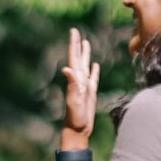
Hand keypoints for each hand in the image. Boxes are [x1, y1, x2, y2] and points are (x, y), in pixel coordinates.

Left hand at [60, 27, 99, 142]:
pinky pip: (93, 77)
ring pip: (85, 65)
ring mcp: (85, 86)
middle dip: (78, 45)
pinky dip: (94, 70)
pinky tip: (94, 64)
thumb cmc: (74, 117)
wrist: (78, 129)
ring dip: (85, 54)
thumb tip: (66, 68)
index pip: (74, 57)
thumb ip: (71, 85)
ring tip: (86, 43)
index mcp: (75, 79)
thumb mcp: (73, 100)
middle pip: (78, 58)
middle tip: (76, 31)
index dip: (74, 44)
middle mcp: (79, 80)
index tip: (74, 31)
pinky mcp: (91, 92)